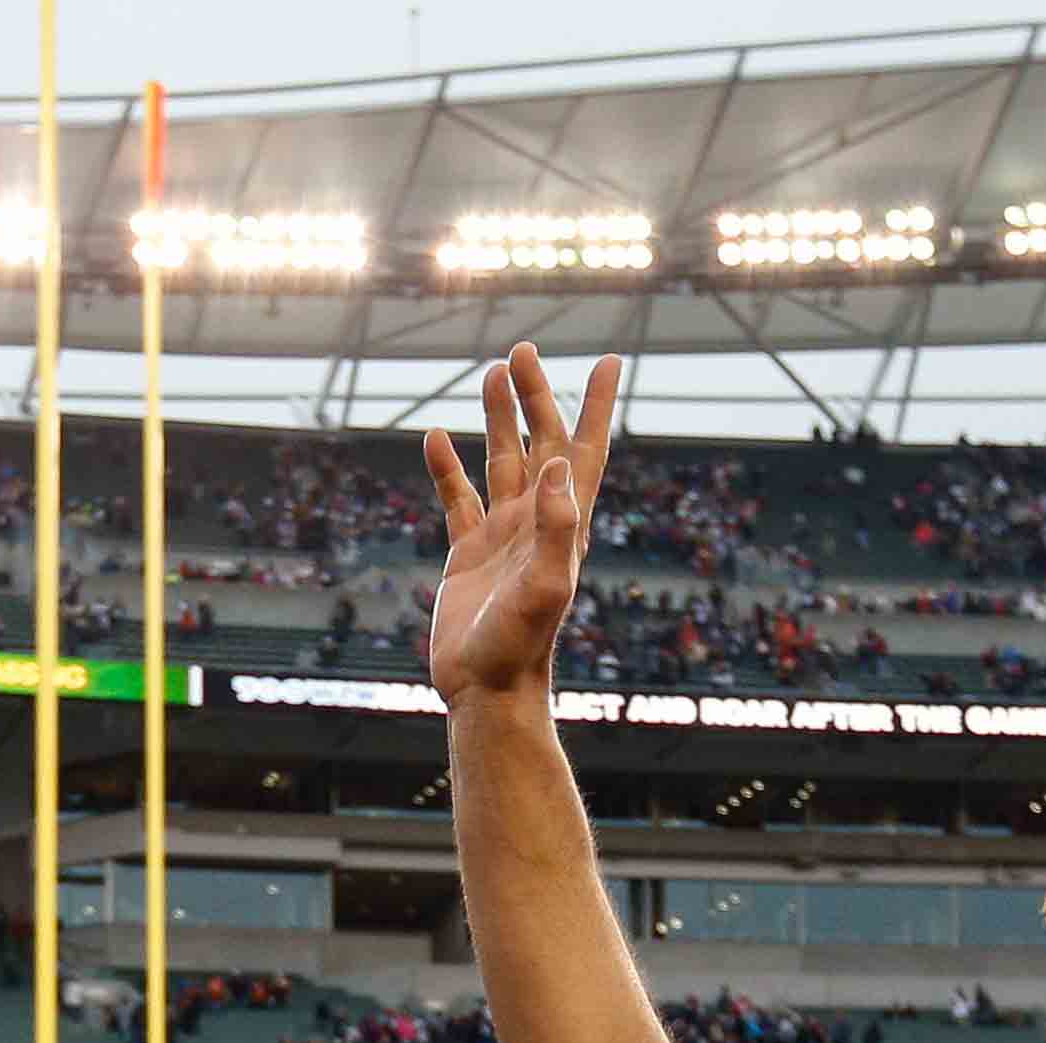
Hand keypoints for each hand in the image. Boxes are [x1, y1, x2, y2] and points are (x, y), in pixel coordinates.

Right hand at [421, 347, 623, 703]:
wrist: (487, 690)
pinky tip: (436, 437)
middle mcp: (535, 522)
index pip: (584, 451)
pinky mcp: (467, 553)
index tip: (609, 361)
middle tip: (523, 349)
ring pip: (500, 461)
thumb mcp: (545, 586)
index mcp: (562, 525)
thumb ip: (556, 528)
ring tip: (491, 374)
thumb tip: (555, 465)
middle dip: (535, 396)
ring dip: (498, 418)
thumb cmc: (520, 647)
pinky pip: (456, 497)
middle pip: (540, 443)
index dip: (597, 406)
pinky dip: (447, 467)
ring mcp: (501, 536)